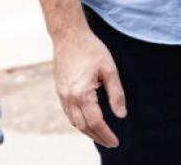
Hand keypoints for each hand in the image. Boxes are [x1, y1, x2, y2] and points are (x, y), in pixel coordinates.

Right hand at [53, 28, 126, 147]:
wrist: (69, 36)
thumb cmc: (91, 49)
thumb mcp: (110, 69)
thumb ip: (116, 94)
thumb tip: (121, 115)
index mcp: (82, 93)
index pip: (96, 122)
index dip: (106, 134)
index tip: (116, 142)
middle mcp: (69, 98)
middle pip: (83, 126)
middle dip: (97, 137)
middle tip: (110, 143)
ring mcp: (62, 95)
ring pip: (74, 122)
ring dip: (87, 131)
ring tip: (100, 136)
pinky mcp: (59, 91)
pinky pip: (69, 113)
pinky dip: (78, 122)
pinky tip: (87, 122)